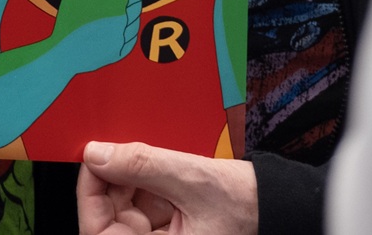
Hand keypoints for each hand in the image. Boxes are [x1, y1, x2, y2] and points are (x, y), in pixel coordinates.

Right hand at [50, 0, 143, 74]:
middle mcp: (124, 18)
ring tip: (102, 25)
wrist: (62, 53)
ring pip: (135, 24)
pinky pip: (130, 40)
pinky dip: (121, 37)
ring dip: (124, 22)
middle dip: (125, 7)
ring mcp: (124, 36)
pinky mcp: (122, 52)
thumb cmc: (68, 19)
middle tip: (105, 12)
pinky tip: (104, 37)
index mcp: (117, 0)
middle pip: (137, 7)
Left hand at [78, 142, 255, 234]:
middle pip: (112, 217)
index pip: (100, 231)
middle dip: (114, 180)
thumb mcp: (193, 179)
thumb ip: (143, 166)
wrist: (281, 202)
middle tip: (118, 146)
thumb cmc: (249, 205)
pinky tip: (159, 160)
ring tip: (147, 151)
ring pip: (129, 206)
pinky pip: (147, 201)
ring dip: (133, 176)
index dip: (90, 195)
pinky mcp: (172, 225)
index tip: (94, 158)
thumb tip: (98, 154)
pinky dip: (149, 178)